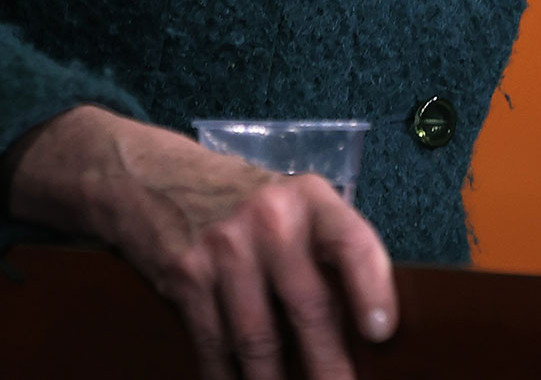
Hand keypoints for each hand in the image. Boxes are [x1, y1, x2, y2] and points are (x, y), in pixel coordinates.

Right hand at [7, 107, 395, 379]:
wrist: (159, 180)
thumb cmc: (247, 205)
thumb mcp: (295, 207)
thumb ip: (327, 253)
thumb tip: (365, 331)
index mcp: (310, 199)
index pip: (350, 241)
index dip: (370, 288)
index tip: (381, 333)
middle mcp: (269, 219)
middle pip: (307, 306)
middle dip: (328, 365)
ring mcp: (223, 248)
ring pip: (258, 338)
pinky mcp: (186, 275)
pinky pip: (214, 344)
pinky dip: (229, 378)